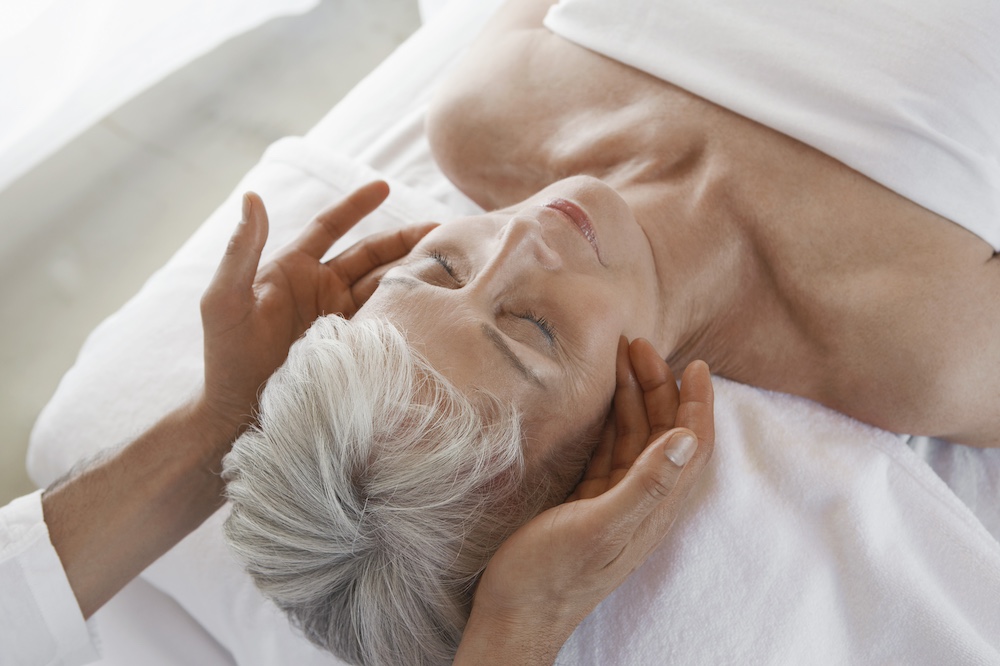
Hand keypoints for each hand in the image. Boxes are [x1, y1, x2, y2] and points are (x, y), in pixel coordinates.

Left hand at [197, 181, 435, 434]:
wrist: (241, 416)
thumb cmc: (225, 358)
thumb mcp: (225, 302)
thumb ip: (240, 251)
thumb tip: (252, 197)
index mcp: (293, 269)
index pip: (331, 226)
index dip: (356, 205)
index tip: (384, 185)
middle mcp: (321, 289)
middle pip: (371, 255)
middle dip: (405, 239)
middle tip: (444, 232)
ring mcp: (341, 318)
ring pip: (386, 286)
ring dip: (415, 274)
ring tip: (452, 265)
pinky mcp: (355, 346)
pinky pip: (388, 321)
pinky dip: (411, 310)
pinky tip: (436, 305)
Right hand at [456, 338, 713, 664]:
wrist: (514, 615)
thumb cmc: (550, 578)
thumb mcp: (599, 528)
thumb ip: (644, 485)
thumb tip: (686, 438)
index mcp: (654, 508)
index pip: (691, 446)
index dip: (697, 404)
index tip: (693, 363)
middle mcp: (642, 501)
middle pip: (664, 433)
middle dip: (659, 387)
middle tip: (639, 346)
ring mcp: (615, 501)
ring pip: (635, 438)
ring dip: (633, 398)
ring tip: (619, 358)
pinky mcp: (589, 502)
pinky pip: (608, 450)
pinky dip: (608, 419)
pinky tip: (598, 400)